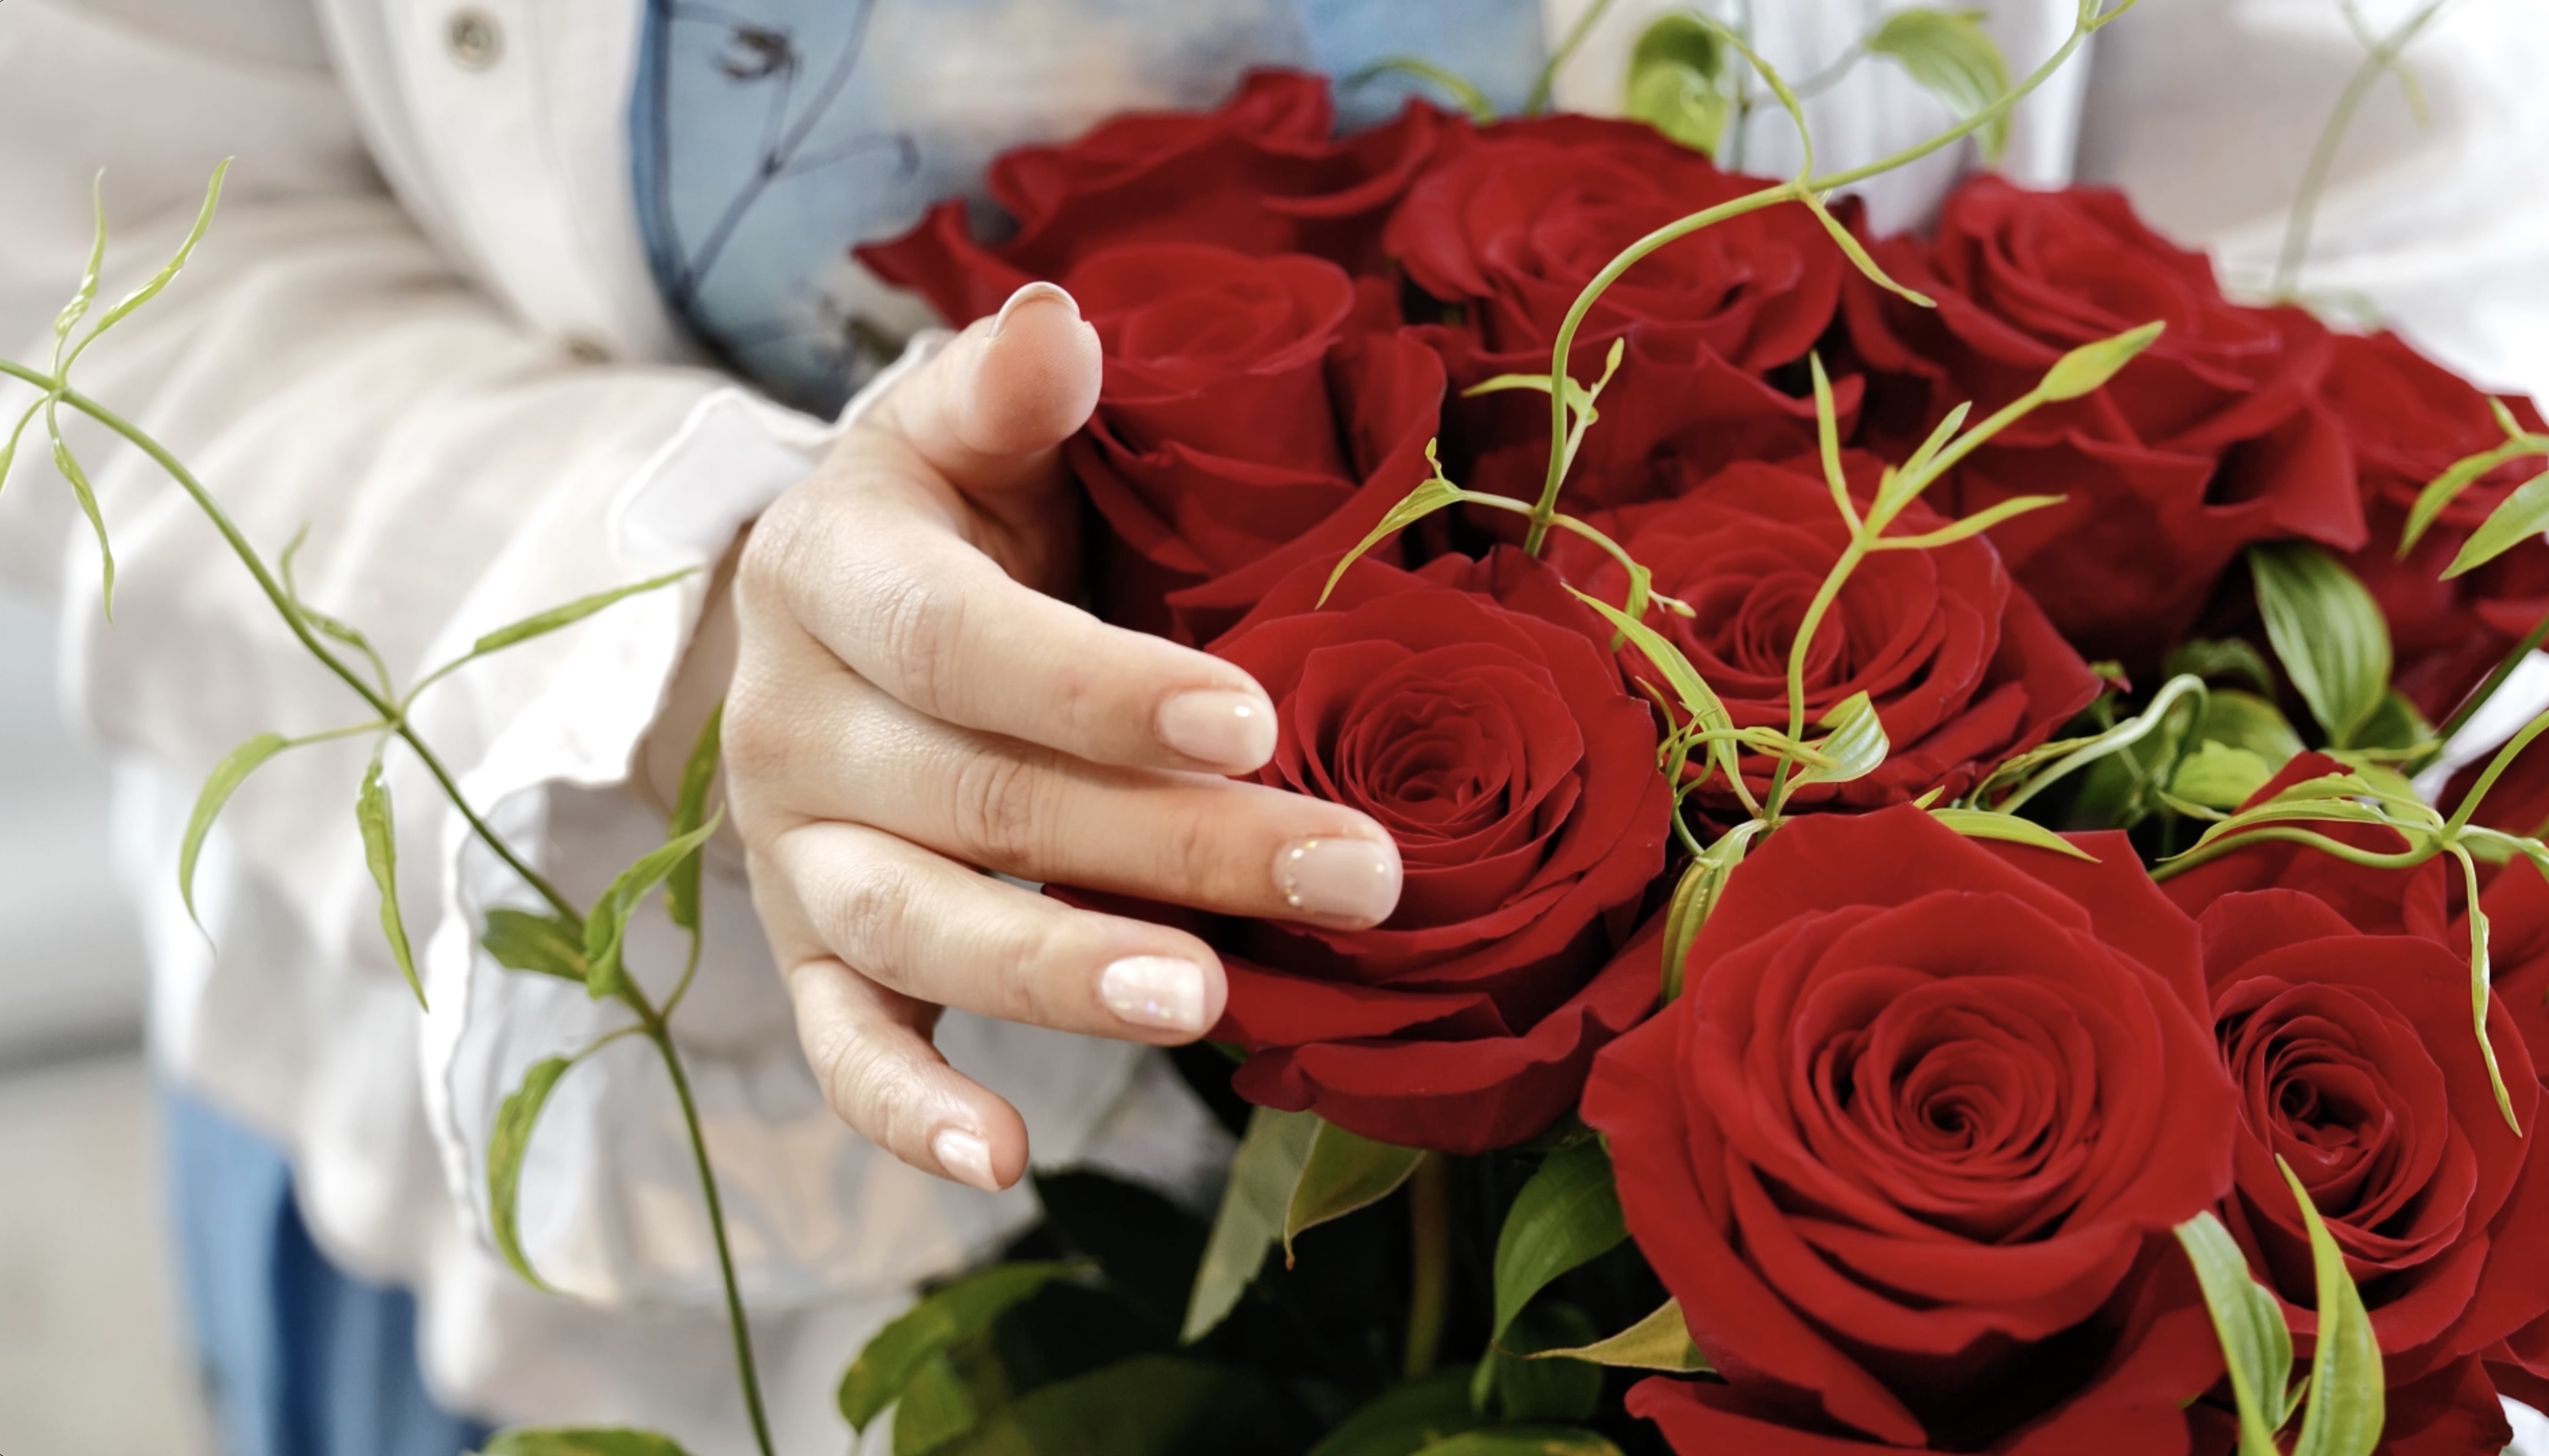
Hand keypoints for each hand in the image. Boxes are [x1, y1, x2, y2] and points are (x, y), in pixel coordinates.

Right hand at [721, 284, 1401, 1191]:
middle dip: (1175, 844)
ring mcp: (794, 851)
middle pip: (983, 798)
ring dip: (1060, 973)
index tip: (1252, 720)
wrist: (830, 617)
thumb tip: (1065, 326)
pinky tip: (1002, 1162)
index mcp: (831, 573)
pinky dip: (905, 1109)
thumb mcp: (958, 434)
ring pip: (916, 927)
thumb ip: (1007, 395)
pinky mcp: (811, 951)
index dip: (1098, 688)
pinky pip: (842, 1041)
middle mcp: (793, 721)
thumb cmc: (944, 518)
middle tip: (1356, 874)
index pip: (962, 642)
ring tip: (1206, 1002)